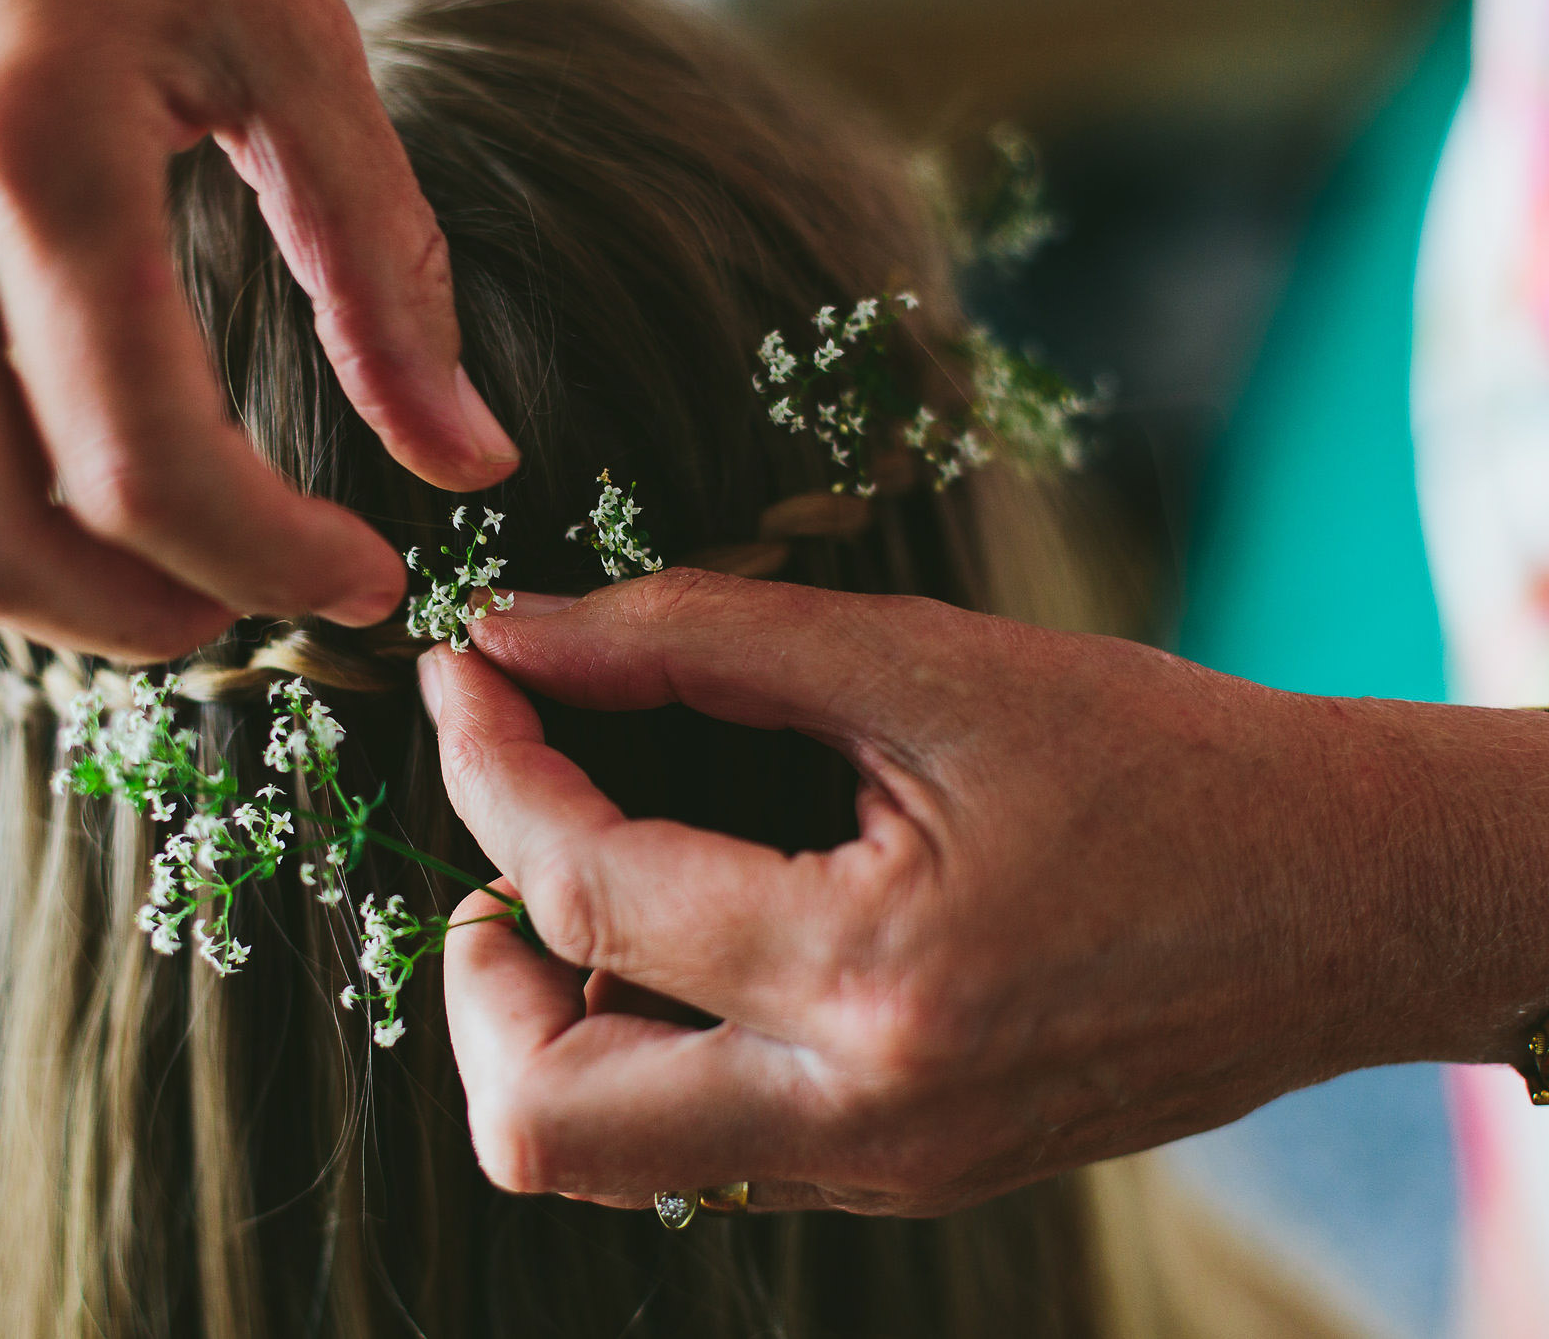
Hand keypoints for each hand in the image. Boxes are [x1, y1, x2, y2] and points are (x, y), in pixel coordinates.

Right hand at [0, 0, 517, 658]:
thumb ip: (382, 266)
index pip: (147, 467)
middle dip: (141, 616)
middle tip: (237, 603)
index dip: (273, 563)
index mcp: (39, 156)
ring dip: (10, 600)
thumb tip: (465, 461)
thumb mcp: (290, 43)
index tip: (358, 578)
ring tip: (124, 575)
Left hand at [424, 570, 1548, 1213]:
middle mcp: (858, 1116)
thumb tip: (521, 633)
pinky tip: (689, 932)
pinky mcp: (899, 1173)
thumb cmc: (1163, 763)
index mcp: (871, 977)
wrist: (1341, 903)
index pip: (587, 892)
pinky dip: (644, 1044)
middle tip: (505, 844)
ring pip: (606, 1156)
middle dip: (472, 971)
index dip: (489, 767)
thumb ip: (702, 640)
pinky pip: (702, 1141)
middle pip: (541, 1119)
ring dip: (549, 1018)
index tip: (466, 673)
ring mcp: (877, 1167)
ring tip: (592, 878)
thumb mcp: (930, 666)